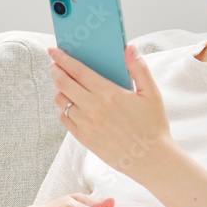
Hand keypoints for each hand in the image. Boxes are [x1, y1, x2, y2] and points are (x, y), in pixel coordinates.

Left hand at [49, 44, 171, 181]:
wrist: (151, 159)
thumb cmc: (153, 125)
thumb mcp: (151, 93)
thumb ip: (139, 68)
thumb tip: (128, 47)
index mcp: (109, 93)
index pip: (77, 70)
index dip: (62, 58)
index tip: (54, 50)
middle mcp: (93, 108)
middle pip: (63, 83)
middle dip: (55, 70)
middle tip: (53, 64)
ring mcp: (86, 125)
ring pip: (61, 101)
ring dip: (57, 88)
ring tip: (60, 82)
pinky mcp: (84, 139)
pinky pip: (65, 119)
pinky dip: (62, 108)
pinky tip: (67, 103)